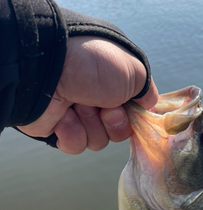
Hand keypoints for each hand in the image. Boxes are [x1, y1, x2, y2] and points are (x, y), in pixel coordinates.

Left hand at [17, 36, 158, 153]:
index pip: (132, 111)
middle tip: (104, 107)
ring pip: (98, 140)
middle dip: (114, 122)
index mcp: (113, 82)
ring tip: (77, 106)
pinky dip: (72, 133)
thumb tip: (148, 105)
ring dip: (91, 125)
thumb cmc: (93, 64)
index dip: (133, 115)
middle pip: (118, 129)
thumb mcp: (133, 70)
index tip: (130, 108)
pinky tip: (64, 117)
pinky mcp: (57, 128)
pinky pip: (76, 145)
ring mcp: (75, 113)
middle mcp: (95, 97)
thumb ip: (147, 91)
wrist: (47, 69)